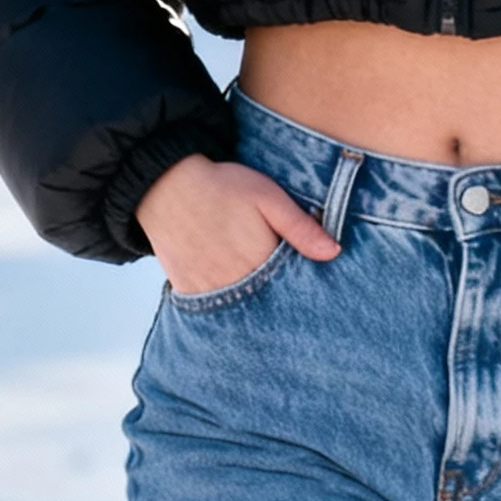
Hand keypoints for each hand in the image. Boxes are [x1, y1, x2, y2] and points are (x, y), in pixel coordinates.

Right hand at [136, 153, 341, 294]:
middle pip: (268, 307)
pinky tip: (239, 306)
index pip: (291, 290)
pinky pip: (214, 312)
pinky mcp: (190, 292)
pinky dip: (228, 313)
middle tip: (295, 314)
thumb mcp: (268, 197)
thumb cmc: (222, 187)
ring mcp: (210, 291)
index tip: (318, 300)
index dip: (304, 293)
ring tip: (268, 310)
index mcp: (259, 261)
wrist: (166, 186)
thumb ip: (300, 227)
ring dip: (256, 312)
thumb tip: (334, 252)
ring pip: (242, 314)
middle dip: (282, 308)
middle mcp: (235, 283)